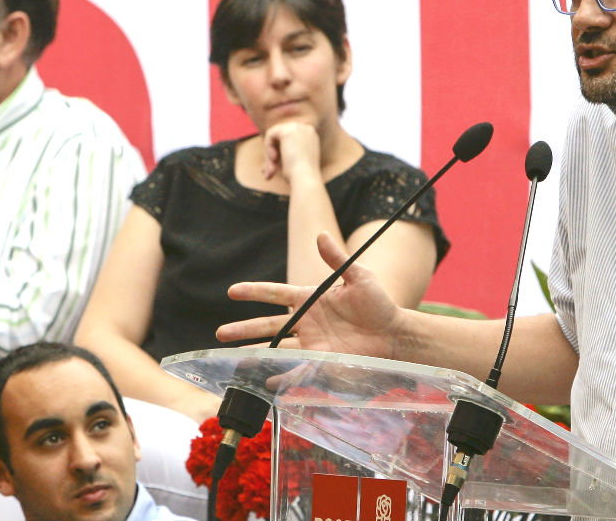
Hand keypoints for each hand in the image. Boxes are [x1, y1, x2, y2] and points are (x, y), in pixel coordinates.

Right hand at [217, 233, 402, 358]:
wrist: (394, 334)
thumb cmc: (378, 304)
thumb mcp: (359, 277)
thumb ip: (337, 260)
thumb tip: (320, 235)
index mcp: (310, 298)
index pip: (275, 294)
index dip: (254, 292)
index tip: (233, 291)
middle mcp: (306, 322)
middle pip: (268, 325)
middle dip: (244, 329)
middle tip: (220, 334)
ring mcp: (311, 343)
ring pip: (276, 348)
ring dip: (255, 354)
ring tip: (233, 359)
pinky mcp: (322, 361)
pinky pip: (296, 369)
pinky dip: (281, 375)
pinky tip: (265, 380)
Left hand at [261, 122, 320, 182]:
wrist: (305, 178)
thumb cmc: (300, 177)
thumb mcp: (293, 162)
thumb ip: (283, 154)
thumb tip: (269, 155)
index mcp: (310, 136)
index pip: (288, 140)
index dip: (279, 153)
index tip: (275, 169)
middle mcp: (306, 129)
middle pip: (280, 137)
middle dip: (271, 155)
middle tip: (269, 172)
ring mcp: (298, 127)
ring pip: (274, 136)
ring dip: (268, 155)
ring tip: (271, 170)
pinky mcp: (287, 129)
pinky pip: (270, 134)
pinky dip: (268, 148)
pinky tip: (274, 159)